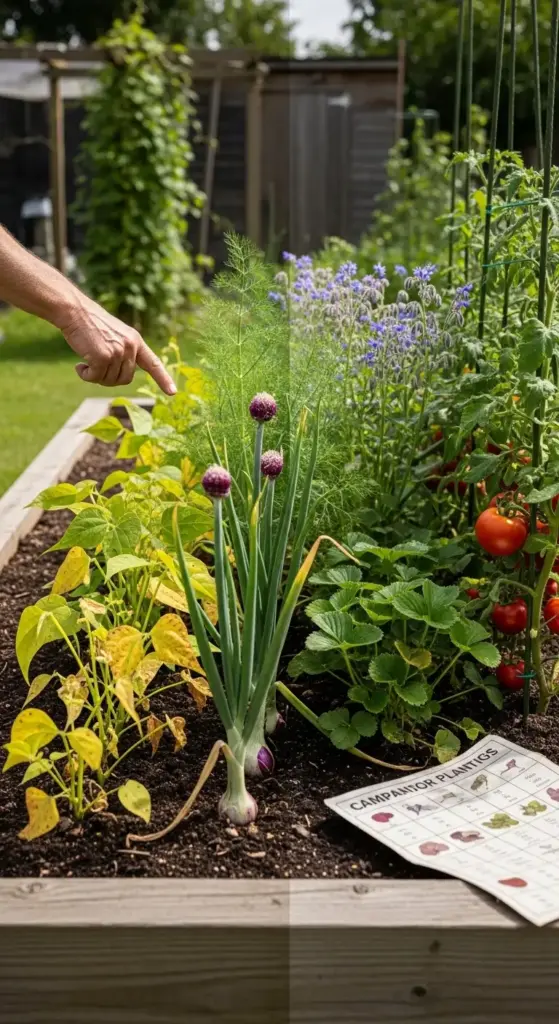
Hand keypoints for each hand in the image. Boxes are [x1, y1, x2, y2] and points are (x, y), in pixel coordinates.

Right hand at [59, 297, 176, 394]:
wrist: (75, 311)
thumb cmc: (90, 324)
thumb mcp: (115, 336)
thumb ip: (124, 352)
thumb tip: (123, 376)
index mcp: (135, 341)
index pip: (153, 363)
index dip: (163, 379)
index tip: (173, 392)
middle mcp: (130, 347)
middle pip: (125, 379)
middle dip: (109, 378)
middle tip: (95, 368)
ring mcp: (118, 352)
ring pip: (109, 380)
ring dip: (95, 376)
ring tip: (86, 360)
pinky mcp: (103, 357)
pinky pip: (95, 378)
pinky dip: (86, 376)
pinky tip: (79, 365)